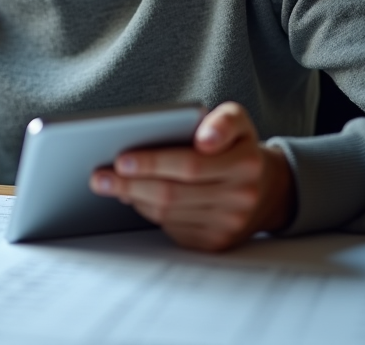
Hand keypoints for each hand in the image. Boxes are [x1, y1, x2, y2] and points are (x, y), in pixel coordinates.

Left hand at [89, 102, 295, 250]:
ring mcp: (229, 224)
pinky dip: (147, 212)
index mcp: (246, 162)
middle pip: (173, 193)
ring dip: (133, 198)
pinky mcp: (215, 243)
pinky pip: (172, 228)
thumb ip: (222, 121)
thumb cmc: (236, 147)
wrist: (265, 189)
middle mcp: (241, 197)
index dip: (153, 162)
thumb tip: (204, 139)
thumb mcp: (237, 121)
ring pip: (168, 213)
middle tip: (99, 176)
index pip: (191, 164)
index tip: (121, 158)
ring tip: (108, 184)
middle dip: (130, 184)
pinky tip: (133, 196)